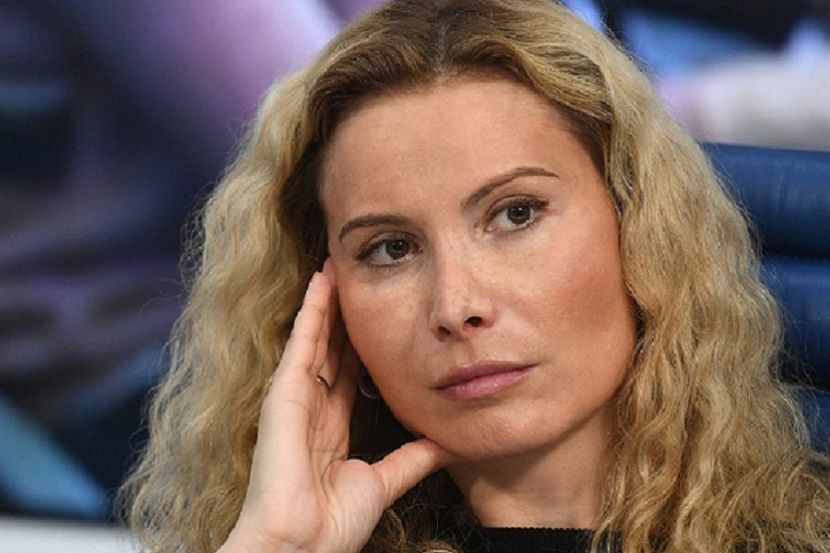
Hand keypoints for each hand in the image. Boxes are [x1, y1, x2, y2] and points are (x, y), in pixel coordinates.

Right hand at [220, 260, 453, 552]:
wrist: (303, 543)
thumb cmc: (332, 523)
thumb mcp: (383, 482)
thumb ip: (412, 459)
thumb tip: (446, 443)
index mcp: (332, 427)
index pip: (350, 374)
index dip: (363, 345)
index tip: (380, 317)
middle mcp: (313, 407)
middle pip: (333, 350)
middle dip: (347, 317)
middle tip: (360, 280)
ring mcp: (295, 397)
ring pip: (317, 338)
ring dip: (328, 302)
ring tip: (339, 268)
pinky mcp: (284, 393)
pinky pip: (301, 343)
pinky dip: (311, 311)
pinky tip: (321, 283)